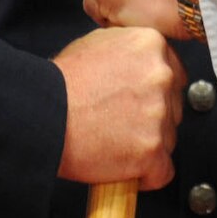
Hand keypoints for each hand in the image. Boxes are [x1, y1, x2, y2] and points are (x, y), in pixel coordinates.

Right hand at [51, 26, 184, 188]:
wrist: (42, 115)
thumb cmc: (61, 84)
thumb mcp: (98, 43)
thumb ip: (131, 50)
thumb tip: (144, 61)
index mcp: (151, 45)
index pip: (174, 74)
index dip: (155, 92)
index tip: (139, 102)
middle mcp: (161, 76)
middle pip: (173, 106)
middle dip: (153, 118)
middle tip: (121, 122)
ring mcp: (159, 114)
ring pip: (169, 138)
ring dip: (147, 144)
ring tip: (114, 140)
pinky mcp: (152, 150)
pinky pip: (163, 171)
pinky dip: (146, 174)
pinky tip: (125, 166)